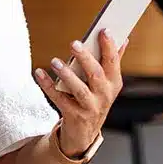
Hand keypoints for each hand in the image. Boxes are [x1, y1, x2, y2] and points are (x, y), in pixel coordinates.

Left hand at [33, 30, 128, 155]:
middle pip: (96, 74)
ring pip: (79, 89)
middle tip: (74, 43)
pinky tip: (39, 73)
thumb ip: (113, 61)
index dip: (109, 46)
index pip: (113, 62)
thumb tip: (123, 39)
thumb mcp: (107, 84)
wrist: (84, 133)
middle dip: (86, 58)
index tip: (104, 30)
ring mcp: (89, 107)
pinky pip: (59, 99)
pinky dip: (48, 86)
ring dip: (67, 74)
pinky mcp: (73, 115)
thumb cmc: (95, 101)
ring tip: (55, 61)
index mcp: (113, 84)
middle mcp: (104, 95)